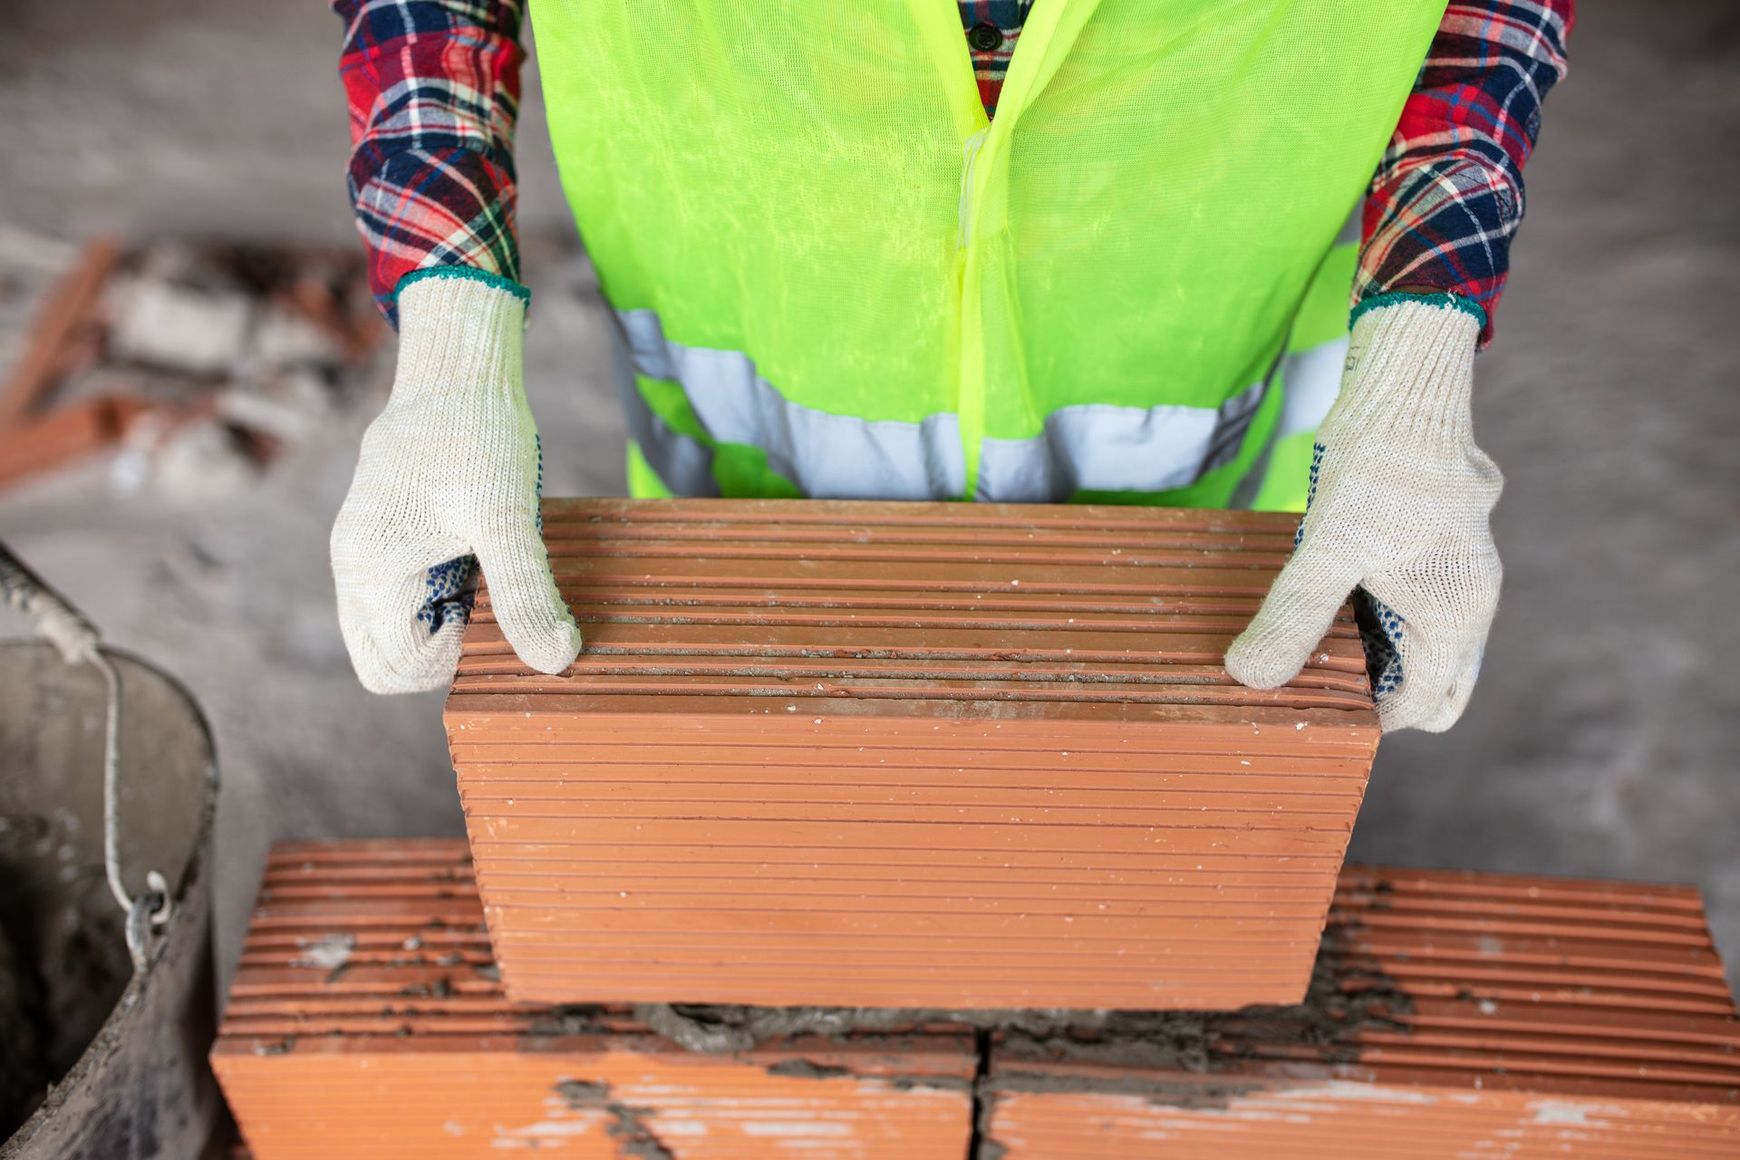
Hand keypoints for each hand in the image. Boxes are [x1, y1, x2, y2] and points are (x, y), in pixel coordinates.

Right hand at [330, 273, 581, 693]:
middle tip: (494, 601)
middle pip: (388, 663)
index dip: (456, 659)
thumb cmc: (478, 435)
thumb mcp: (509, 519)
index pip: (398, 668)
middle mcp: (355, 570)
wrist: (459, 370)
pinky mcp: (390, 541)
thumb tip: (557, 661)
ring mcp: (367, 556)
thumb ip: (527, 594)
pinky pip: (410, 600)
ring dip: (451, 625)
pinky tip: (484, 557)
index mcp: (369, 571)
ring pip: (400, 633)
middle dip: (447, 653)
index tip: (499, 611)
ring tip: (490, 571)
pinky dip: (450, 598)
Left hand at [1225, 295, 1500, 731]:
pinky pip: (1398, 604)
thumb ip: (1293, 617)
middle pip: (1424, 685)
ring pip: (1407, 644)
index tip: (1304, 704)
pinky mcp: (1426, 547)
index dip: (1363, 718)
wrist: (1407, 382)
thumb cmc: (1381, 463)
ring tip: (1296, 635)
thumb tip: (1250, 678)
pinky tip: (1311, 593)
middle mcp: (1466, 603)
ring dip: (1359, 649)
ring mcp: (1450, 574)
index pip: (1420, 707)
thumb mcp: (1327, 547)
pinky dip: (1360, 613)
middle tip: (1303, 673)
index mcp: (1460, 616)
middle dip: (1367, 691)